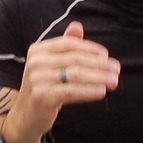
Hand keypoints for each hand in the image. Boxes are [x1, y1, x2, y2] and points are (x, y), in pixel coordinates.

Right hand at [6, 22, 118, 141]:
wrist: (25, 117)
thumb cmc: (42, 88)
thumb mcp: (51, 65)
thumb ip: (64, 46)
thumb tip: (77, 26)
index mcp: (38, 50)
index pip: (68, 44)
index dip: (89, 48)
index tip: (106, 55)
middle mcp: (36, 62)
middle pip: (75, 59)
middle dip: (99, 64)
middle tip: (116, 69)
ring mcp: (38, 79)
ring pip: (76, 74)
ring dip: (99, 77)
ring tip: (114, 81)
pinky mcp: (43, 97)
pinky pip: (72, 91)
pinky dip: (89, 91)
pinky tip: (102, 91)